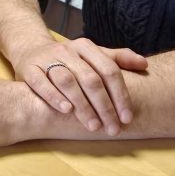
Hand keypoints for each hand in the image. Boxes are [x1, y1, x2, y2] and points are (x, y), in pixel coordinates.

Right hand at [13, 38, 147, 134]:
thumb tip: (144, 65)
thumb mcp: (92, 55)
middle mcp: (67, 51)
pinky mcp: (29, 69)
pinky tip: (66, 111)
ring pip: (67, 81)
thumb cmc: (68, 59)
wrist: (30, 50)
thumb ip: (118, 59)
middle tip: (112, 128)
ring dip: (82, 106)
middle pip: (90, 78)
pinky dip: (54, 97)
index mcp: (86, 47)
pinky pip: (41, 83)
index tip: (127, 117)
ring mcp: (47, 59)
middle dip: (104, 106)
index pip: (109, 70)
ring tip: (94, 126)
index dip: (120, 94)